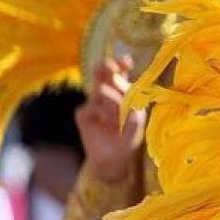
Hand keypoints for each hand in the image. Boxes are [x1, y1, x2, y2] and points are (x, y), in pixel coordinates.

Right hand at [75, 56, 143, 182]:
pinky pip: (92, 107)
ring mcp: (93, 102)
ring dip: (113, 103)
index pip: (119, 72)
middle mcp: (106, 93)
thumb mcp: (137, 118)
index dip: (121, 64)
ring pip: (100, 89)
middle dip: (107, 67)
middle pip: (102, 71)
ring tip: (119, 117)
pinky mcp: (82, 114)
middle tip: (113, 69)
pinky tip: (108, 123)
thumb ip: (131, 102)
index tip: (126, 62)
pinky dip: (103, 114)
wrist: (115, 157)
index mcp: (121, 91)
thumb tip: (122, 91)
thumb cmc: (129, 135)